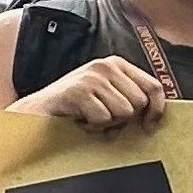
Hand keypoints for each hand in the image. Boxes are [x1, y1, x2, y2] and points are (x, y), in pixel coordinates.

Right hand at [16, 56, 166, 133]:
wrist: (36, 112)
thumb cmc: (75, 109)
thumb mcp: (107, 98)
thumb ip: (129, 99)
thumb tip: (154, 116)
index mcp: (117, 65)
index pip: (154, 86)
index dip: (156, 110)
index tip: (148, 127)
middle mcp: (106, 66)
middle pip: (139, 103)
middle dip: (123, 119)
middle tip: (101, 118)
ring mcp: (92, 77)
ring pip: (124, 112)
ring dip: (107, 124)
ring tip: (88, 118)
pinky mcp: (80, 91)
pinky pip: (104, 119)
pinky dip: (92, 127)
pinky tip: (79, 120)